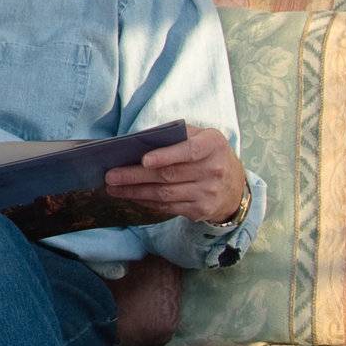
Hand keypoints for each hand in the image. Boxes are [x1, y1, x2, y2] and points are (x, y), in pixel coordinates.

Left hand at [103, 125, 245, 224]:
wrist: (234, 186)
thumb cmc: (208, 154)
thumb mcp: (201, 137)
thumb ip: (175, 136)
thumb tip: (137, 141)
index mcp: (213, 145)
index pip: (189, 151)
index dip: (166, 156)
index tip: (143, 160)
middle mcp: (214, 170)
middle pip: (169, 175)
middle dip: (135, 176)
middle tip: (111, 175)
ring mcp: (208, 193)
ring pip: (164, 194)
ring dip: (134, 192)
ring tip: (113, 188)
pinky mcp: (200, 210)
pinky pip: (167, 207)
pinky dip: (145, 201)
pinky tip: (130, 196)